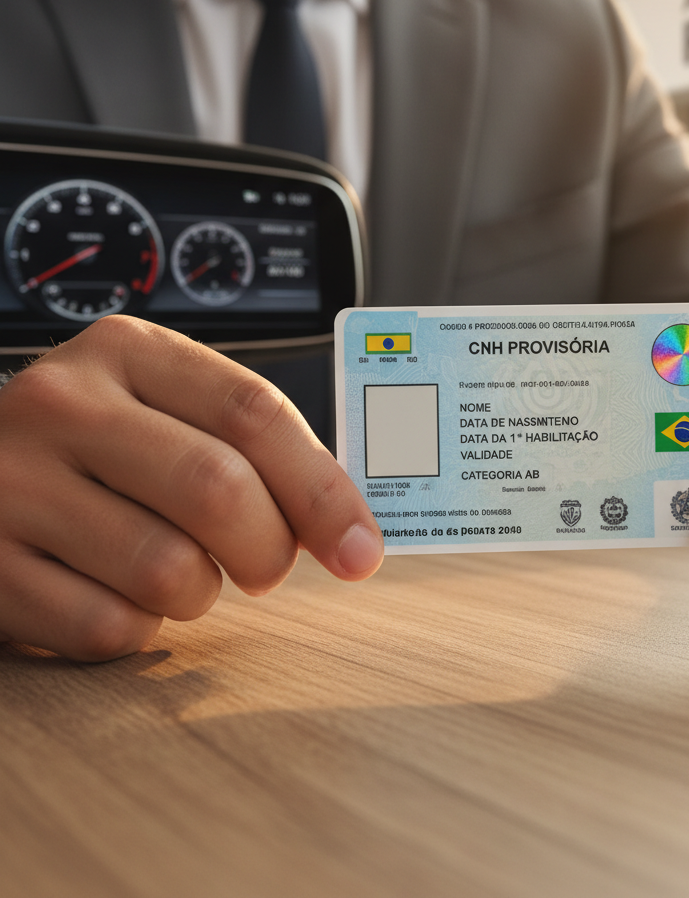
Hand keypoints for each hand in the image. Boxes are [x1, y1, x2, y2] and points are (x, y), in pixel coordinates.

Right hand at [0, 316, 382, 660]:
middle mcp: (62, 404)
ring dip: (198, 592)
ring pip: (167, 569)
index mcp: (128, 351)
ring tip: (175, 572)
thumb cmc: (95, 450)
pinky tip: (114, 592)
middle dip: (268, 550)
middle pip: (218, 488)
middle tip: (265, 568)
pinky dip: (135, 629)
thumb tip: (348, 527)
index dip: (323, 490)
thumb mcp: (164, 411)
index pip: (254, 413)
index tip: (362, 547)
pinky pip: (107, 627)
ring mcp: (10, 483)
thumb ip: (247, 447)